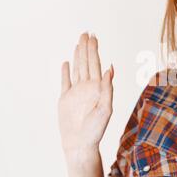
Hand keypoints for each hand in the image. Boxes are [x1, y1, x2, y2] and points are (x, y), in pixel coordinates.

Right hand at [58, 32, 113, 154]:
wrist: (80, 144)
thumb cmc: (95, 130)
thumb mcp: (105, 108)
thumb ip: (108, 89)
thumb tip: (110, 69)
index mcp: (97, 87)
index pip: (96, 63)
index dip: (94, 49)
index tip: (93, 36)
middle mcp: (87, 87)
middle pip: (86, 62)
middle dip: (86, 47)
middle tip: (86, 33)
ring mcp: (76, 92)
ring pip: (77, 68)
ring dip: (77, 55)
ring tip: (78, 42)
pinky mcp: (65, 99)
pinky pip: (65, 82)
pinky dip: (65, 72)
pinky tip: (66, 63)